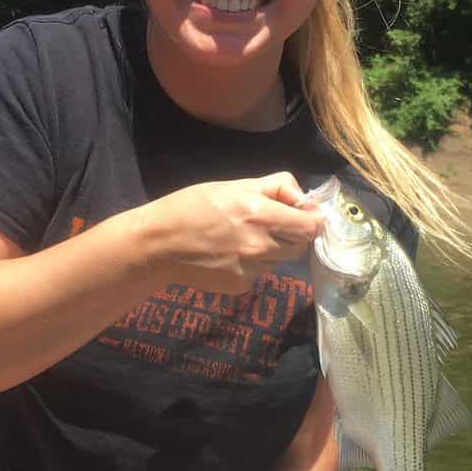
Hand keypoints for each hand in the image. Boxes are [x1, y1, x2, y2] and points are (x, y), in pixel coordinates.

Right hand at [150, 172, 322, 294]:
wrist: (159, 244)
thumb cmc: (192, 206)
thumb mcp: (233, 185)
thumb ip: (275, 188)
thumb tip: (306, 198)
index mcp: (260, 214)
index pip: (311, 225)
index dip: (312, 219)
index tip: (306, 215)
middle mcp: (261, 245)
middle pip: (301, 245)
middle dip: (294, 234)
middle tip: (272, 224)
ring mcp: (252, 269)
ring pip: (280, 259)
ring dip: (273, 249)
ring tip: (243, 238)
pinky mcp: (241, 285)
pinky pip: (261, 273)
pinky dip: (254, 264)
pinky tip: (230, 254)